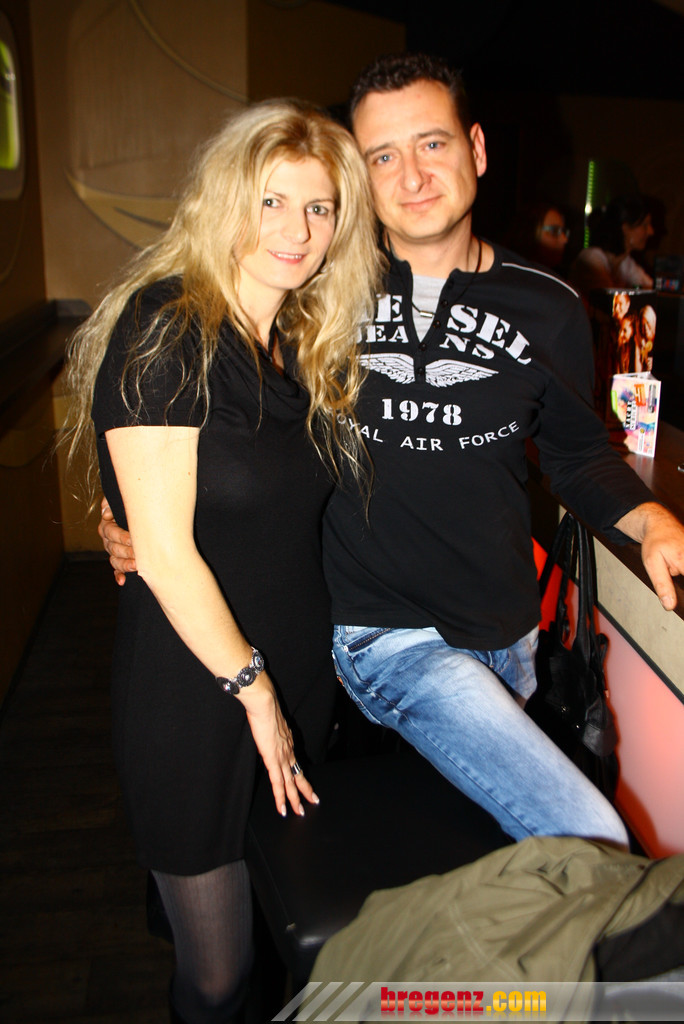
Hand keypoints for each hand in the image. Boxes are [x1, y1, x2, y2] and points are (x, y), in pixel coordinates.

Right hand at [99, 498, 136, 585]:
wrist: (141, 514)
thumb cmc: (132, 506)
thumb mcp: (122, 500)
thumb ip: (112, 502)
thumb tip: (107, 512)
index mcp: (107, 525)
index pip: (110, 532)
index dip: (121, 536)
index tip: (132, 540)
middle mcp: (108, 539)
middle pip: (113, 548)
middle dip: (126, 552)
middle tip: (139, 555)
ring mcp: (113, 551)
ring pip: (115, 560)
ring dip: (124, 565)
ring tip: (136, 566)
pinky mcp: (119, 560)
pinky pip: (116, 570)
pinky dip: (118, 576)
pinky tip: (123, 581)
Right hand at [239, 677, 318, 816]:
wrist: (265, 705)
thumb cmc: (265, 708)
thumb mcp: (271, 721)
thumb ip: (272, 730)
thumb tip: (267, 731)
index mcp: (288, 742)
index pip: (296, 763)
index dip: (300, 773)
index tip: (305, 782)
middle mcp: (288, 751)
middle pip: (298, 775)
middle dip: (305, 790)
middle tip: (313, 801)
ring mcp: (282, 757)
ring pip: (290, 783)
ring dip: (294, 799)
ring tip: (299, 811)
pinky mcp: (273, 761)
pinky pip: (278, 784)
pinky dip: (281, 798)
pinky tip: (282, 809)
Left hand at [614, 502, 683, 610]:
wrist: (660, 523)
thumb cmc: (655, 542)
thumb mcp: (652, 564)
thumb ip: (662, 585)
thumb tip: (669, 606)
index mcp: (683, 560)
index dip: (682, 594)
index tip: (674, 579)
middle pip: (683, 577)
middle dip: (676, 575)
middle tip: (668, 568)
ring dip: (680, 573)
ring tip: (671, 564)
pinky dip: (680, 567)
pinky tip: (676, 561)